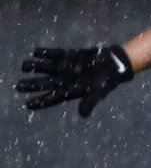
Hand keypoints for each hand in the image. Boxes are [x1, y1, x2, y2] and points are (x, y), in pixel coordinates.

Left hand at [17, 45, 133, 116]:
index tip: (27, 104)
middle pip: (45, 84)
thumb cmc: (107, 81)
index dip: (40, 102)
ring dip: (35, 67)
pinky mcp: (69, 56)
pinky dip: (45, 53)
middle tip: (18, 86)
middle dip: (32, 85)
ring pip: (46, 68)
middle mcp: (65, 80)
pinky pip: (54, 54)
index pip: (52, 98)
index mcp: (70, 91)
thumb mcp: (99, 93)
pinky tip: (36, 52)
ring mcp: (65, 67)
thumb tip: (83, 115)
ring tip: (24, 66)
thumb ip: (90, 102)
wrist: (115, 64)